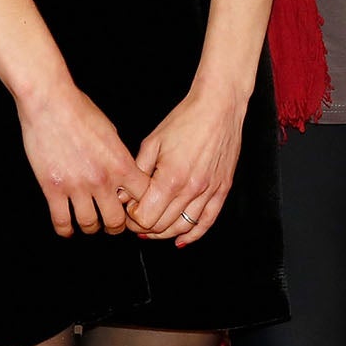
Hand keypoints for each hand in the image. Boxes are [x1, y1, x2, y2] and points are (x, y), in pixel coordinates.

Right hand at [16, 83, 151, 236]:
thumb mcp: (111, 132)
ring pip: (89, 224)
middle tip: (112, 224)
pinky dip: (65, 230)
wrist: (50, 103)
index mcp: (120, 163)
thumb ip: (118, 156)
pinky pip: (62, 221)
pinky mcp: (52, 189)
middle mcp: (101, 179)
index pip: (141, 197)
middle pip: (116, 220)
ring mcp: (76, 186)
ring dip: (91, 227)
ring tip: (90, 224)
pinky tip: (67, 228)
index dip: (139, 205)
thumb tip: (122, 173)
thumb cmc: (80, 110)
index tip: (133, 208)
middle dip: (116, 226)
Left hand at [127, 84, 246, 246]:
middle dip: (144, 227)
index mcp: (170, 178)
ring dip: (164, 233)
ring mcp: (209, 191)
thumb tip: (123, 196)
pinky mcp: (222, 189)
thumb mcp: (153, 142)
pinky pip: (207, 222)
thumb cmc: (186, 119)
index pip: (146, 217)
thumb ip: (137, 172)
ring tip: (152, 228)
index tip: (128, 212)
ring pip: (182, 228)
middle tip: (136, 220)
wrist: (219, 106)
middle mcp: (191, 189)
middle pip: (162, 226)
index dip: (132, 219)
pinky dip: (193, 235)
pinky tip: (180, 240)